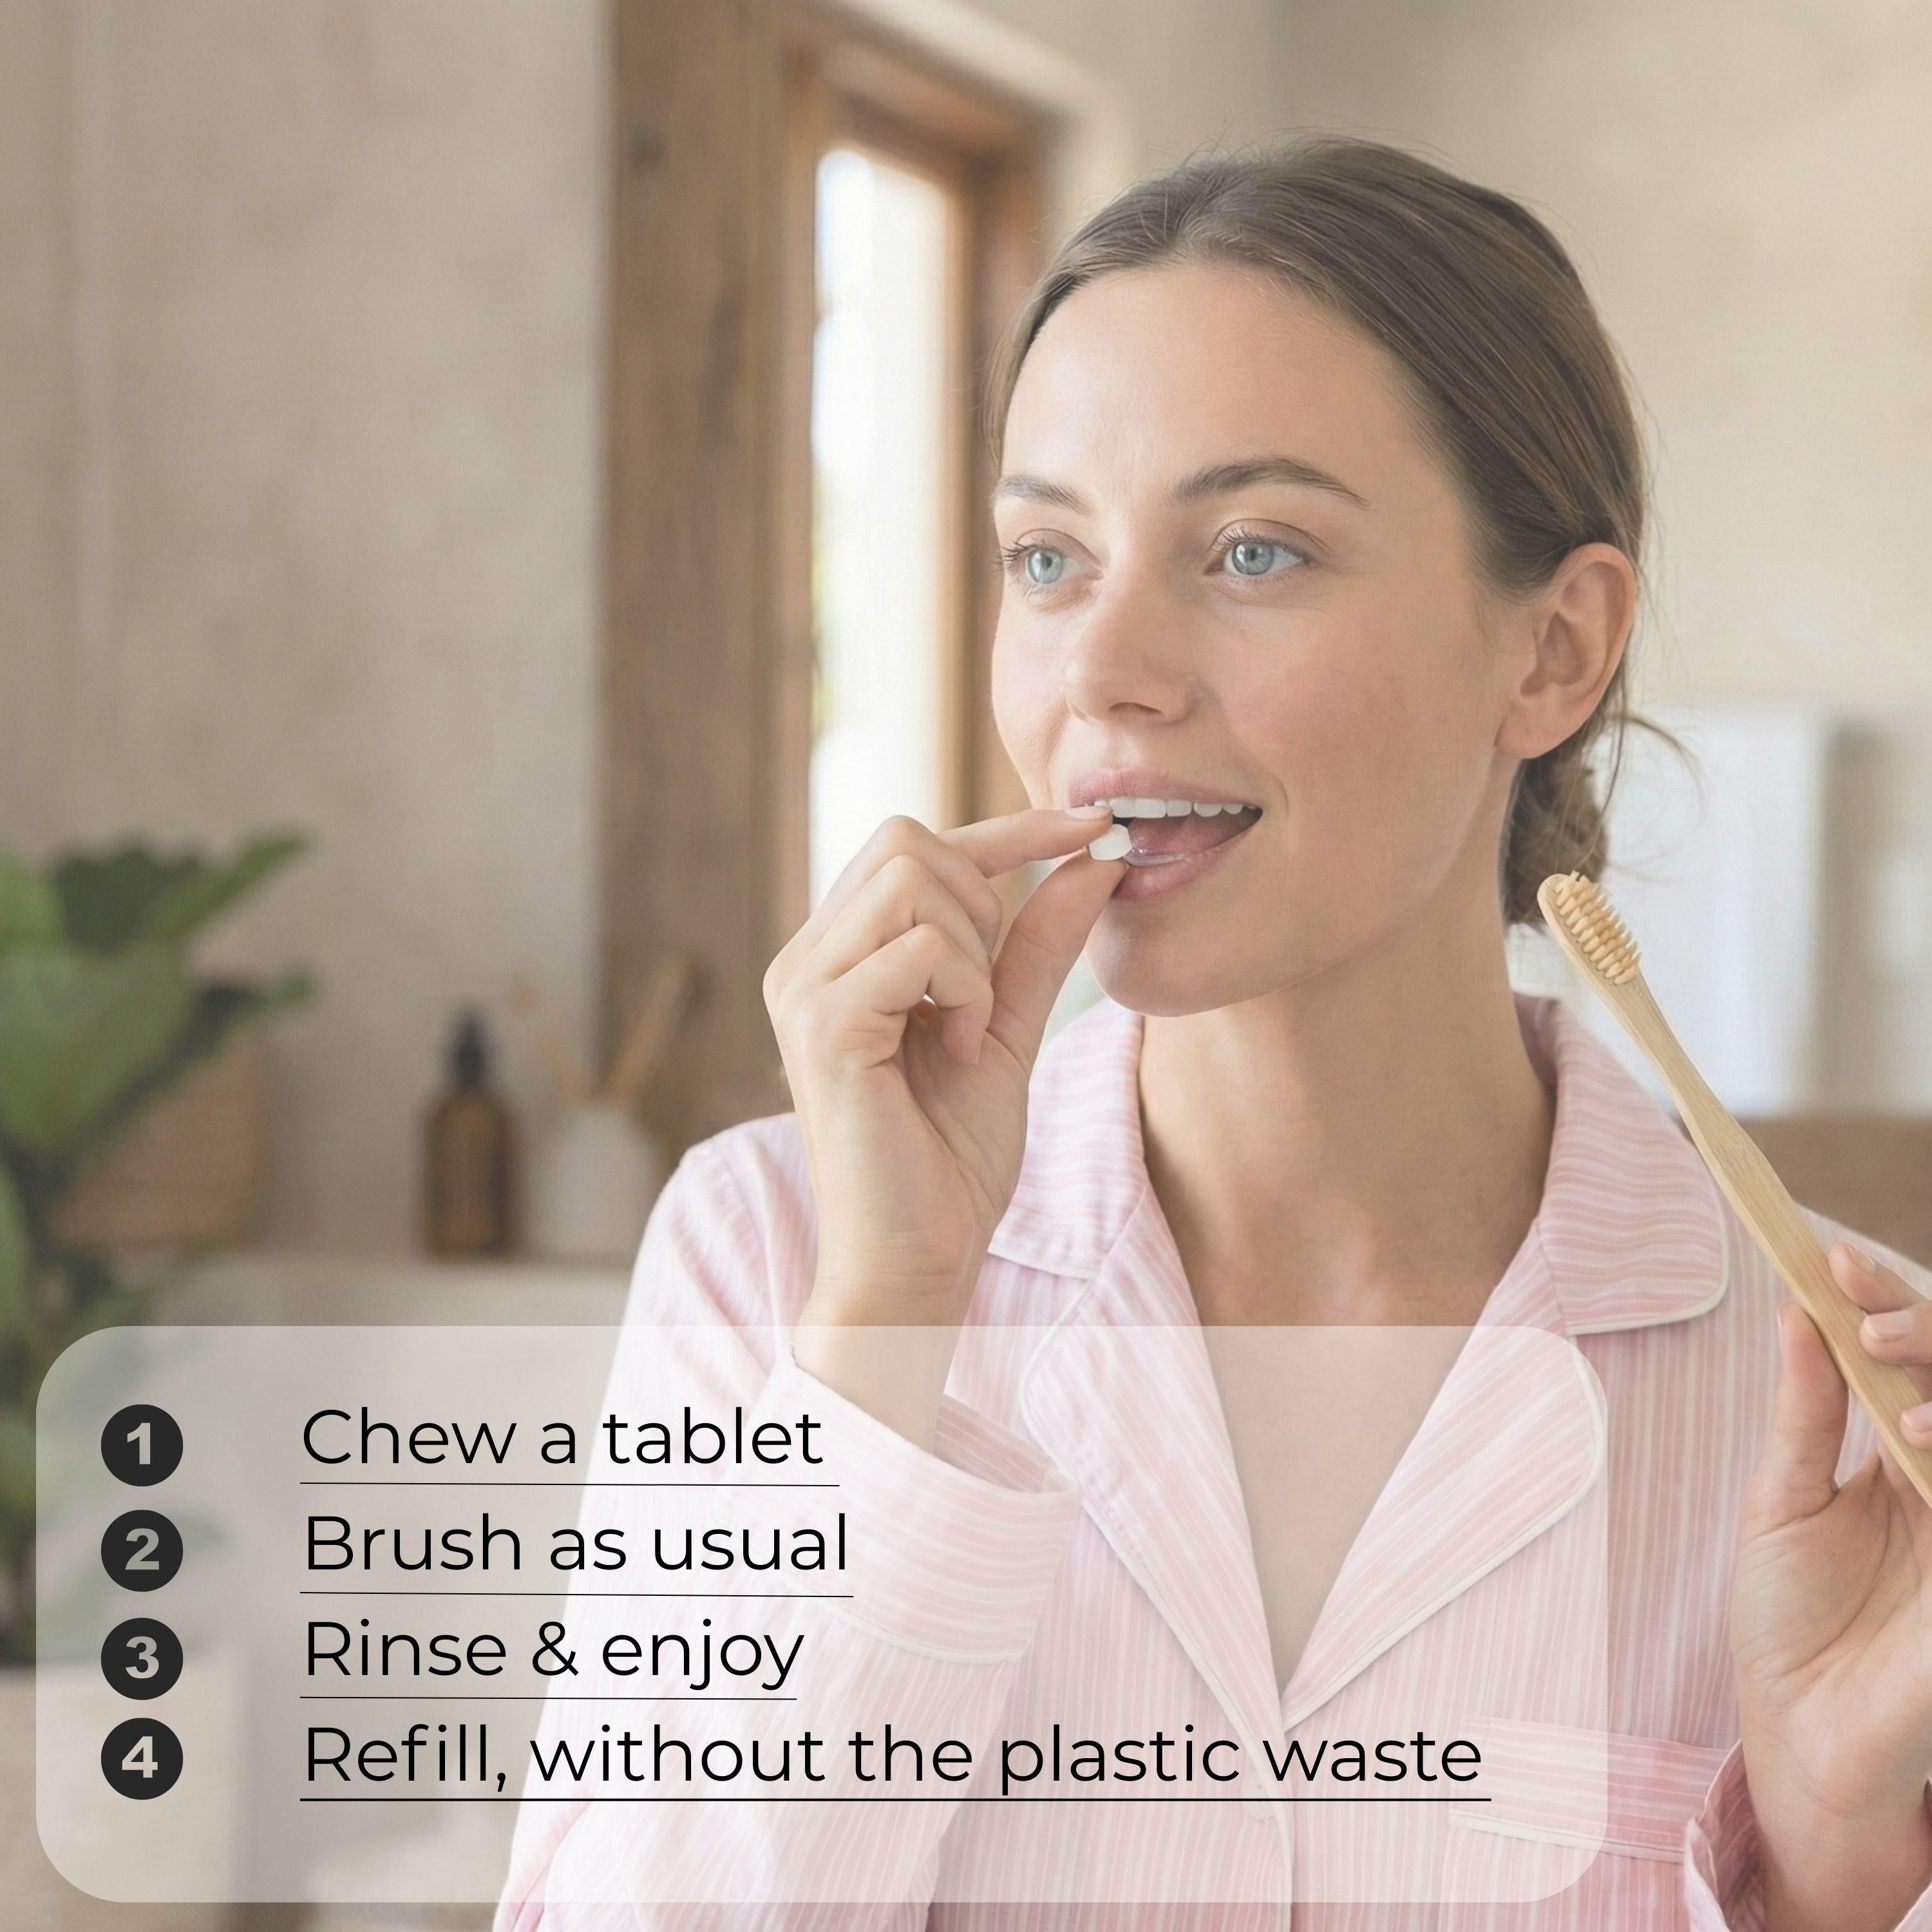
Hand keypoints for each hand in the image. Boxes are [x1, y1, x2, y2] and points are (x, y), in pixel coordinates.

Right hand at [763, 807, 1122, 1328]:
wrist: (917, 1260)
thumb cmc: (949, 1160)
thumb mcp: (1006, 1028)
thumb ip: (1038, 944)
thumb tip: (1093, 858)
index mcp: (837, 956)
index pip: (912, 843)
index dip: (1008, 826)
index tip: (1090, 826)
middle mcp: (805, 960)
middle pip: (906, 839)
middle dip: (981, 897)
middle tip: (985, 994)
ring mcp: (804, 988)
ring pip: (912, 877)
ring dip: (973, 950)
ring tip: (968, 1028)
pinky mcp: (822, 1025)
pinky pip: (923, 946)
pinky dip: (967, 991)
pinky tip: (958, 1053)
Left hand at [1728, 1242, 1931, 1931]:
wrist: (1804, 1743)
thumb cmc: (1790, 1627)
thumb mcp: (1782, 1502)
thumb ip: (1802, 1413)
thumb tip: (1795, 1310)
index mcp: (1898, 1456)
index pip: (1909, 1357)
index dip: (1883, 1301)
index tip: (1831, 1257)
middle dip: (1920, 1327)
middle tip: (1865, 1317)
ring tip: (1890, 1390)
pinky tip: (1922, 1445)